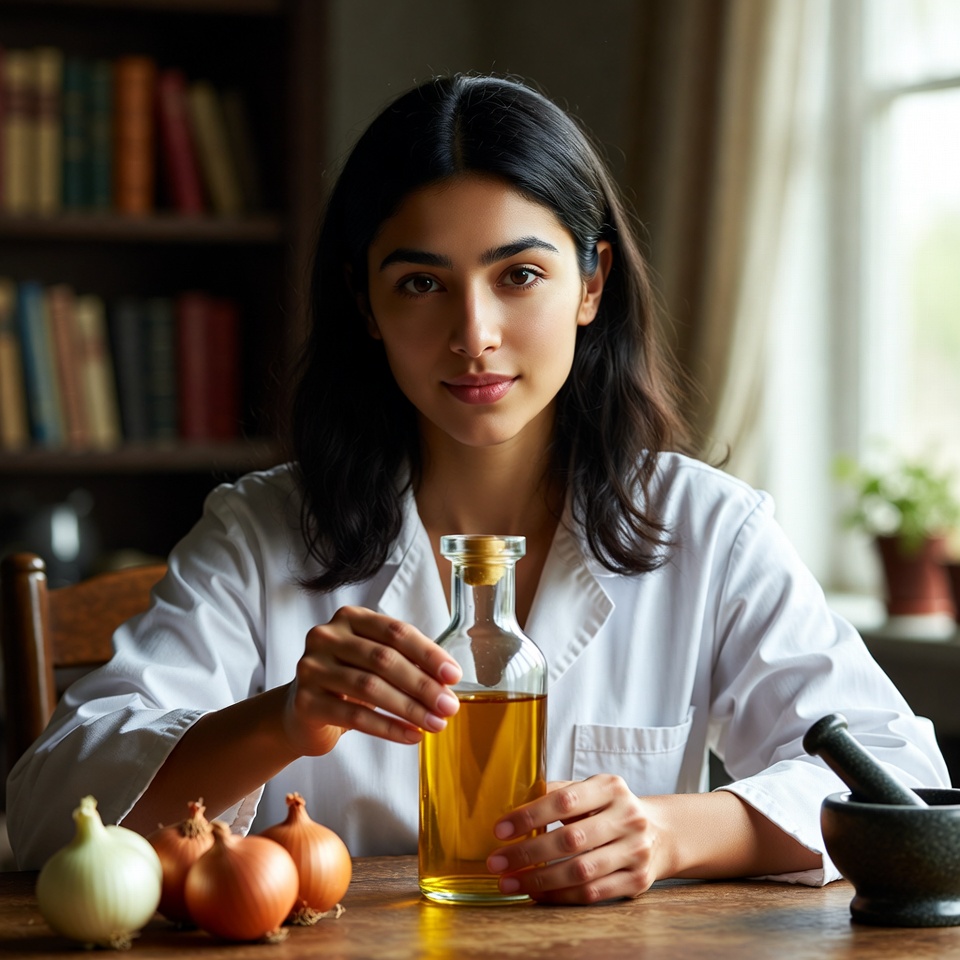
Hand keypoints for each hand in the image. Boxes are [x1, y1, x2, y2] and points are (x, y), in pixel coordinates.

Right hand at [282, 605, 460, 755]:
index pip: (396, 632)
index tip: (453, 676)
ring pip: (370, 688)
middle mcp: (327, 636)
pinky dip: (388, 728)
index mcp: (350, 618)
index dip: (428, 654)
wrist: (302, 712)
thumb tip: (446, 684)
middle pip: (384, 659)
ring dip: (409, 708)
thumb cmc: (347, 683)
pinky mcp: (306, 701)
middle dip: (422, 685)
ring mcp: (312, 668)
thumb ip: (406, 663)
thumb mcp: (374, 663)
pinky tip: (410, 736)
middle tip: (449, 706)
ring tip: (435, 724)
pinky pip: (355, 717)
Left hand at [486, 776, 663, 903]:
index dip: (530, 816)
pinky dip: (560, 896)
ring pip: (581, 871)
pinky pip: (592, 893)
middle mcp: (627, 817)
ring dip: (539, 879)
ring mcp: (635, 850)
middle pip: (571, 840)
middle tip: (497, 862)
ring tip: (510, 882)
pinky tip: (537, 893)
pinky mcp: (637, 880)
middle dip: (528, 853)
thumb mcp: (590, 790)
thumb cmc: (609, 809)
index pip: (565, 800)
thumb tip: (512, 803)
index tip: (500, 829)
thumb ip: (557, 793)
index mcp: (610, 787)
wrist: (660, 833)